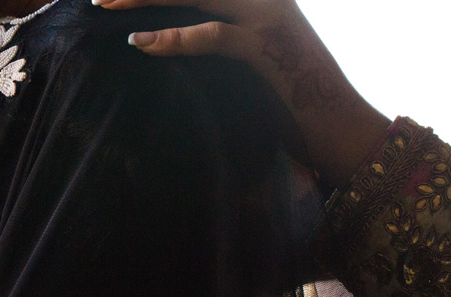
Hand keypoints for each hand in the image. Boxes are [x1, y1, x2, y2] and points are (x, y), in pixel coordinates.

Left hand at [100, 0, 390, 185]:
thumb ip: (218, 44)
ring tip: (107, 5)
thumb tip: (163, 47)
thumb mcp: (249, 66)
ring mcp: (270, 16)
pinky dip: (174, 38)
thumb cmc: (292, 104)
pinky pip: (214, 35)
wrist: (343, 129)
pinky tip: (141, 43)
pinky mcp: (270, 47)